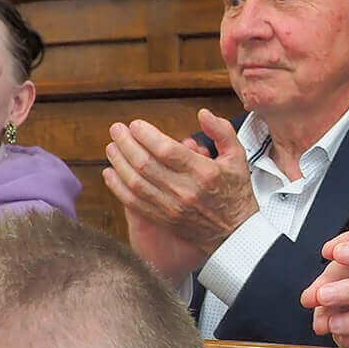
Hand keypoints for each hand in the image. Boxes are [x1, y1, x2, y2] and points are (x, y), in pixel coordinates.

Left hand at [102, 110, 256, 280]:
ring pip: (136, 183)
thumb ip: (222, 131)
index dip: (146, 135)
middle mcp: (185, 191)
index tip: (135, 125)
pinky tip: (110, 174)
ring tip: (111, 147)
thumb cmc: (236, 192)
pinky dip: (118, 188)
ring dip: (119, 163)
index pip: (167, 150)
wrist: (235, 234)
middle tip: (116, 129)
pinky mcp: (163, 219)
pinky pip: (134, 203)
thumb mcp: (238, 157)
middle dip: (126, 144)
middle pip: (145, 164)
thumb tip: (203, 113)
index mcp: (203, 173)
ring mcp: (172, 207)